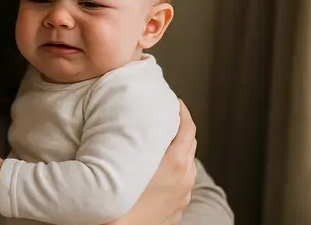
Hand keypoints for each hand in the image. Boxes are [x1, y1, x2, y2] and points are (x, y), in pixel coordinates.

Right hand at [106, 100, 197, 224]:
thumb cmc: (120, 198)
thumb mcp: (129, 160)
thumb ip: (138, 139)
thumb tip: (136, 122)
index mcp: (176, 163)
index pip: (188, 128)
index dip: (182, 111)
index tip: (175, 102)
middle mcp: (185, 178)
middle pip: (190, 144)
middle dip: (179, 129)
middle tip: (164, 119)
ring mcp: (183, 195)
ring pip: (187, 165)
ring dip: (177, 151)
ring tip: (159, 145)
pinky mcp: (177, 209)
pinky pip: (180, 183)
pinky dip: (174, 172)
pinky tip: (157, 172)